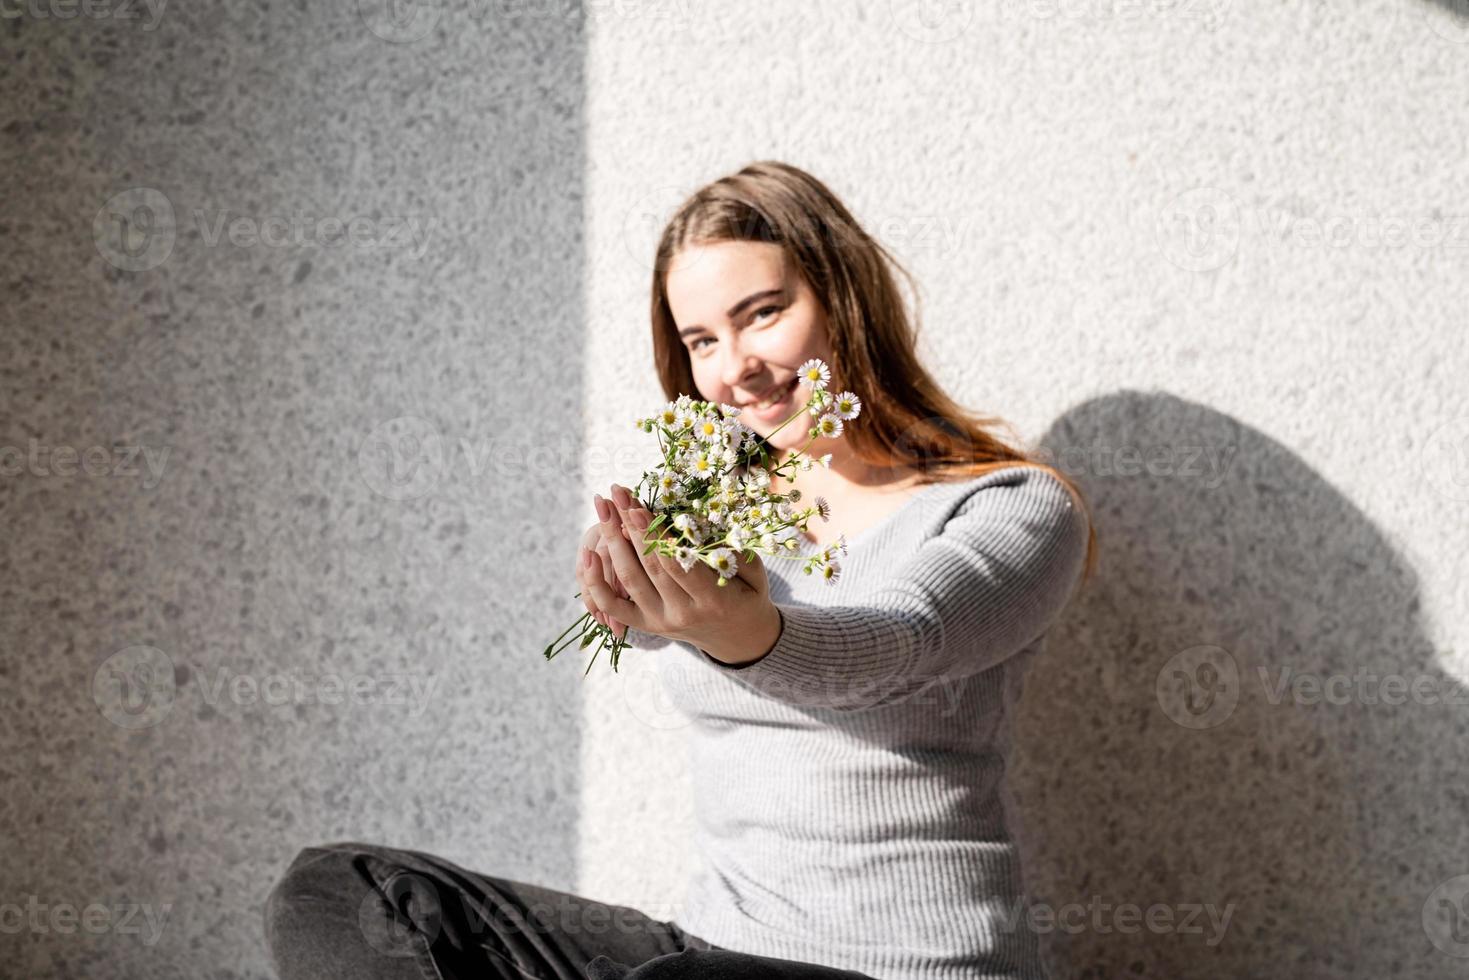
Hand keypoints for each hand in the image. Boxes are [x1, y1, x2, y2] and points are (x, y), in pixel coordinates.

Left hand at [584, 483, 781, 664]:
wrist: (737, 638)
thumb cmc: (747, 596)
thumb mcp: (755, 576)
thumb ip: (736, 552)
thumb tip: (706, 521)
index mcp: (711, 601)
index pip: (676, 564)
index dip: (654, 535)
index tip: (638, 506)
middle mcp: (681, 614)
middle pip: (648, 566)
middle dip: (629, 527)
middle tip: (616, 494)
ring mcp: (659, 621)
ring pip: (628, 580)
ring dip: (611, 541)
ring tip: (603, 508)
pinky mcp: (644, 625)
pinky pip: (612, 606)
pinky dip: (595, 582)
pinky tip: (587, 554)